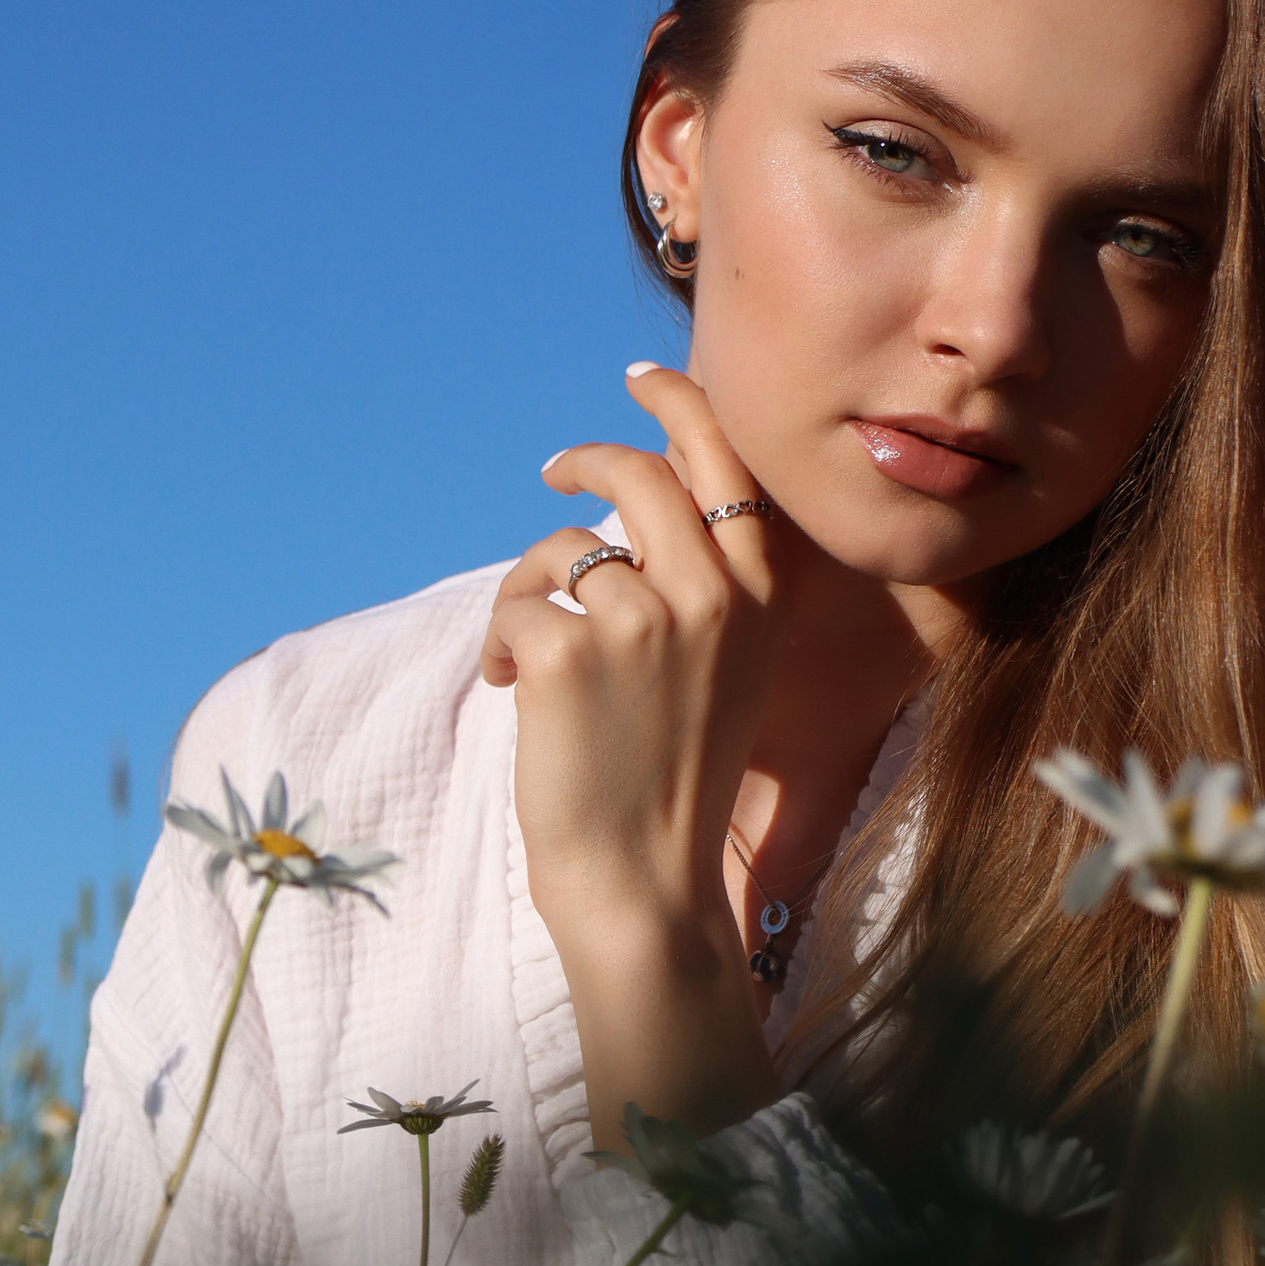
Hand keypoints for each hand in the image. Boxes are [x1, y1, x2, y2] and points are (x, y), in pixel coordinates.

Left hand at [480, 362, 786, 1147]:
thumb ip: (703, 594)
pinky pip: (515, 609)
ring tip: (531, 661)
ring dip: (531, 592)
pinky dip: (502, 648)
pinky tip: (517, 697)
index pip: (725, 461)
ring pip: (561, 549)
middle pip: (639, 473)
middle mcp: (713, 593)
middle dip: (589, 458)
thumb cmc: (674, 788)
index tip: (639, 381)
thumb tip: (630, 529)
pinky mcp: (567, 652)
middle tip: (555, 466)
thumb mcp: (727, 675)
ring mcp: (641, 619)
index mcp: (762, 597)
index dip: (678, 406)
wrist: (645, 884)